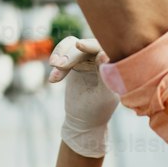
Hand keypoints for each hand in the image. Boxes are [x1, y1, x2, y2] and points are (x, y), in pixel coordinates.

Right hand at [49, 36, 119, 157]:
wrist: (83, 121)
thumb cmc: (97, 110)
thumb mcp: (103, 95)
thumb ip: (105, 76)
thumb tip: (103, 53)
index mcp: (114, 64)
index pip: (104, 47)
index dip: (91, 45)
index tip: (79, 46)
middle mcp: (102, 58)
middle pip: (85, 46)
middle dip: (71, 54)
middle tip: (59, 65)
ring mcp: (88, 59)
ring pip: (72, 45)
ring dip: (61, 54)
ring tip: (54, 67)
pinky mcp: (75, 62)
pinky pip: (64, 51)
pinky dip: (57, 60)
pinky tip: (53, 79)